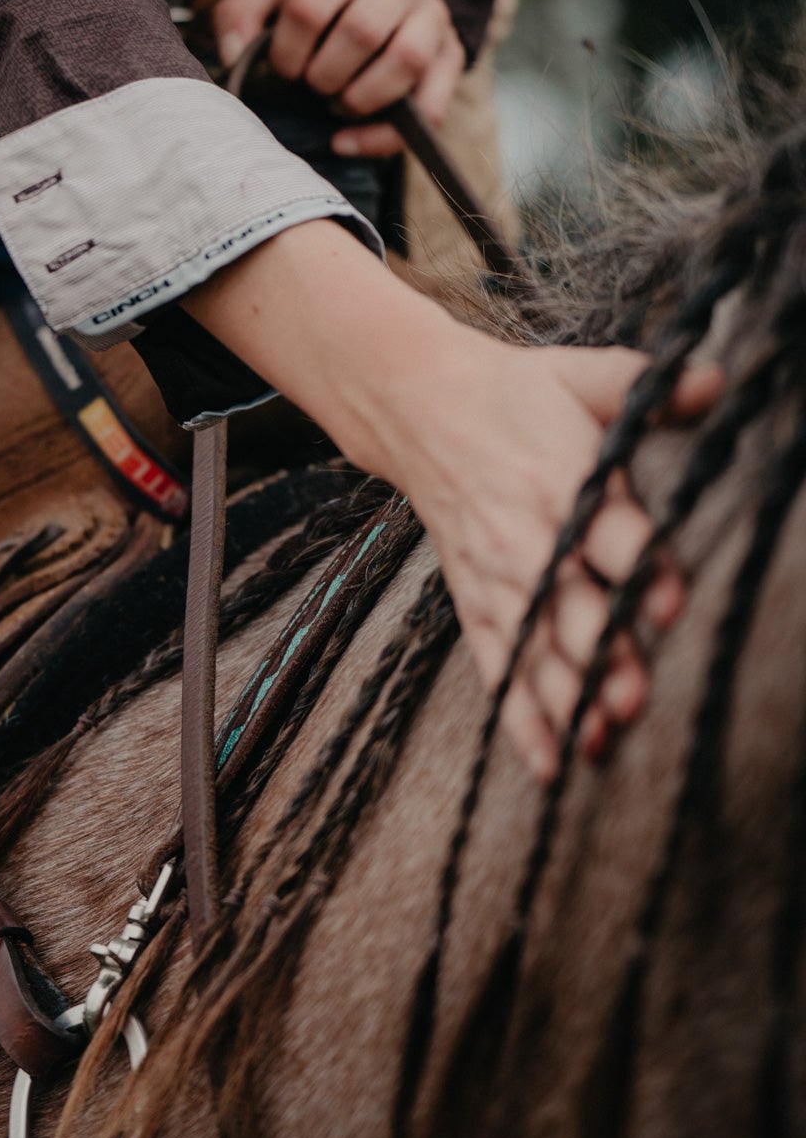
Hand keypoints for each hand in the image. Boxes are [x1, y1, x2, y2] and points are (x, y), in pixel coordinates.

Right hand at [184, 220, 723, 779]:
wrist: (419, 406)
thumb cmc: (515, 394)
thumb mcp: (583, 375)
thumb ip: (653, 388)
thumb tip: (717, 381)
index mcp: (560, 480)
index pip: (608, 533)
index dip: (639, 569)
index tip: (664, 603)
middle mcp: (527, 537)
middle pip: (568, 606)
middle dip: (599, 653)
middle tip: (632, 697)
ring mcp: (496, 576)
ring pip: (533, 648)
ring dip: (563, 697)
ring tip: (598, 740)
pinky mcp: (474, 600)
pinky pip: (495, 665)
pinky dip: (518, 716)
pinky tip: (549, 762)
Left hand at [212, 0, 465, 152]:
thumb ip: (239, 10)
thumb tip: (235, 55)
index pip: (309, 9)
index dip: (286, 52)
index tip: (282, 68)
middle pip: (361, 32)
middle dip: (323, 75)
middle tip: (310, 85)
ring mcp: (433, 15)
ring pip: (405, 61)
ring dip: (359, 98)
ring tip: (335, 104)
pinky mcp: (451, 56)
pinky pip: (431, 106)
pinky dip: (384, 136)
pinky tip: (347, 141)